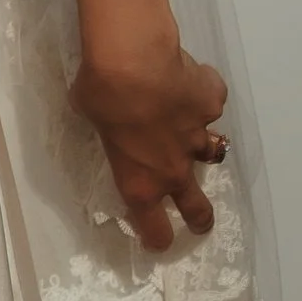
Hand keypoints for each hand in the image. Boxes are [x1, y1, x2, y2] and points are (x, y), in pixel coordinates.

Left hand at [71, 22, 228, 251]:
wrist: (134, 59)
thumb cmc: (100, 93)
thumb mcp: (89, 116)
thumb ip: (106, 124)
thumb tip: (108, 111)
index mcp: (140, 180)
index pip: (154, 226)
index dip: (157, 236)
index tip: (159, 241)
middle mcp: (173, 166)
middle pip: (197, 207)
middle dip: (199, 218)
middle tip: (200, 221)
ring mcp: (199, 135)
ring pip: (212, 152)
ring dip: (204, 147)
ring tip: (197, 137)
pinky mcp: (213, 102)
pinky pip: (210, 101)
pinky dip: (200, 92)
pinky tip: (187, 76)